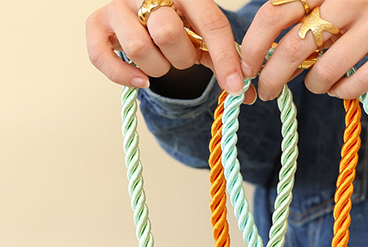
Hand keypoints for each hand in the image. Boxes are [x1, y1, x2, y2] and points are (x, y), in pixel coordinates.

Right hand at [86, 0, 245, 95]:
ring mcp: (119, 6)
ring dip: (156, 68)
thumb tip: (247, 95)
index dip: (226, 58)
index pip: (211, 22)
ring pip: (138, 47)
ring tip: (160, 62)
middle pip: (167, 32)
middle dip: (181, 58)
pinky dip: (123, 76)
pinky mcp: (98, 24)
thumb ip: (225, 62)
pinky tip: (141, 82)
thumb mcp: (204, 38)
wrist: (146, 15)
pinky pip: (101, 57)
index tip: (236, 87)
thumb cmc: (181, 28)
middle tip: (182, 58)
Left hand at [240, 0, 367, 100]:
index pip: (273, 14)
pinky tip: (340, 88)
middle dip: (272, 79)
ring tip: (316, 84)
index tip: (246, 69)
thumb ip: (304, 17)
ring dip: (313, 86)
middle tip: (268, 92)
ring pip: (325, 71)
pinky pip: (359, 83)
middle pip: (293, 48)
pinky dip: (342, 92)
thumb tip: (267, 59)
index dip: (253, 46)